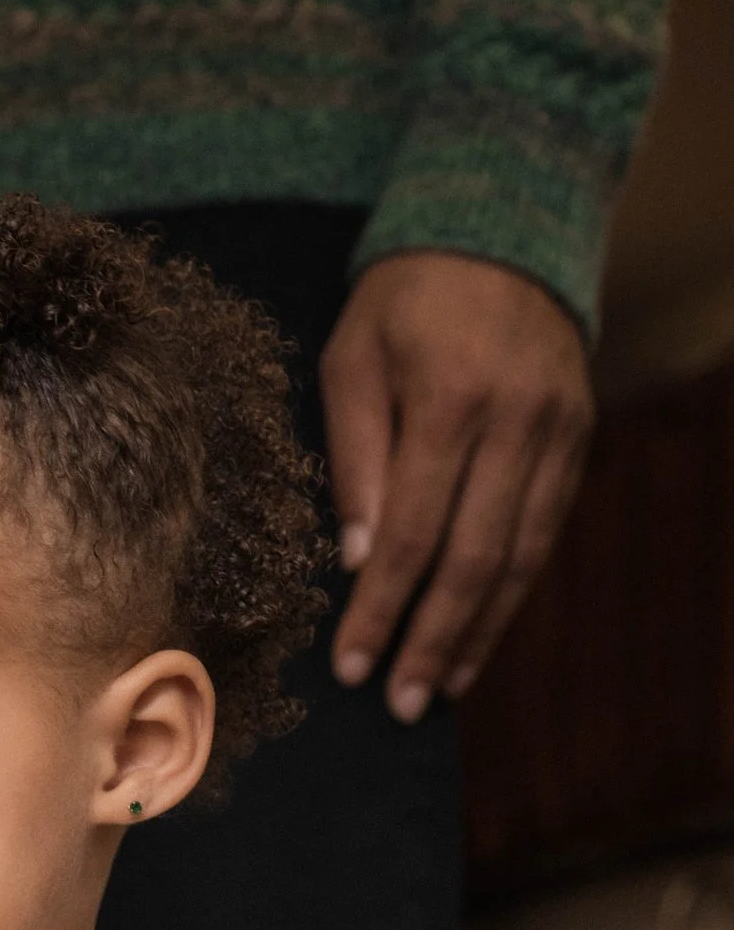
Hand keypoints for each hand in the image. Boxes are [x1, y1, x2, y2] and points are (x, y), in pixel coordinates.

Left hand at [322, 253, 592, 720]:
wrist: (501, 226)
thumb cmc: (405, 299)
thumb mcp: (352, 360)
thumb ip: (354, 458)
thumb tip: (357, 561)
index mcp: (451, 398)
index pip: (410, 533)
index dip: (381, 608)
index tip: (352, 666)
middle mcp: (517, 419)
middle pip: (474, 557)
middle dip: (433, 639)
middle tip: (402, 704)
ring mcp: (558, 429)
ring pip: (521, 555)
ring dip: (479, 631)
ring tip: (442, 688)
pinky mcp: (578, 435)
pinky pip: (545, 530)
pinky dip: (513, 589)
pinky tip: (481, 632)